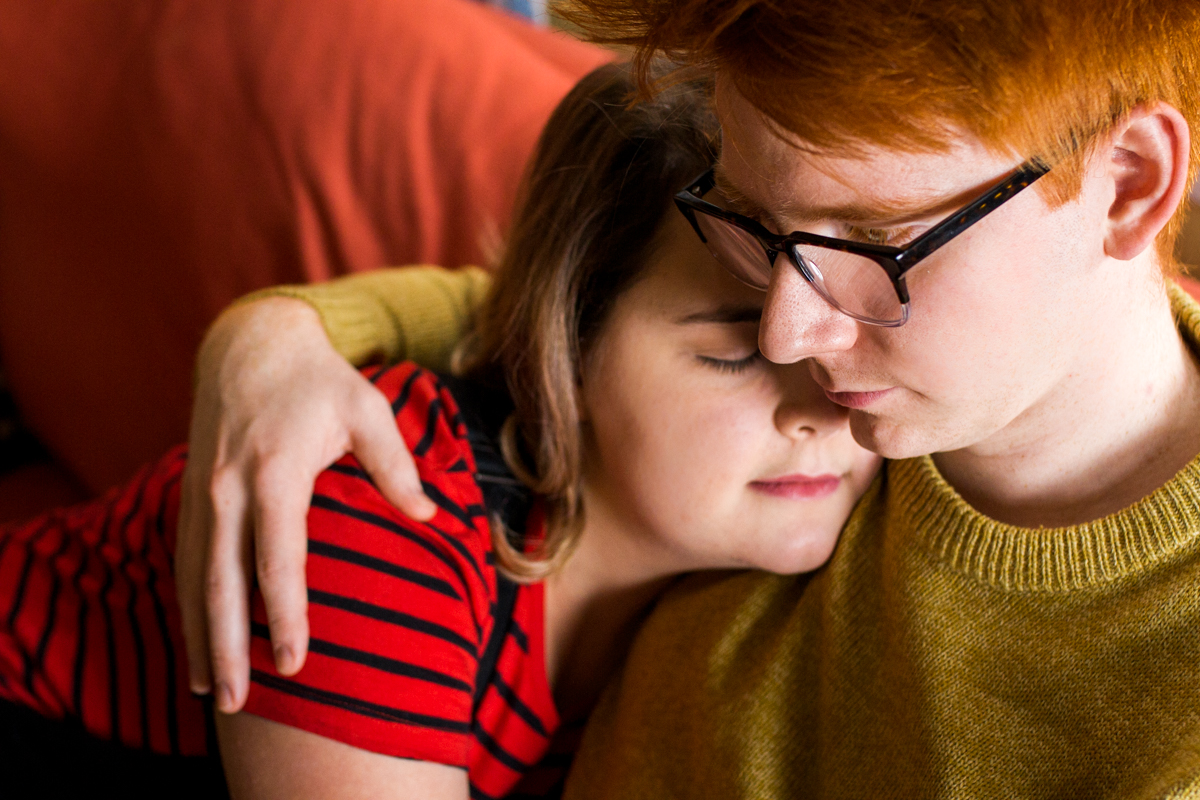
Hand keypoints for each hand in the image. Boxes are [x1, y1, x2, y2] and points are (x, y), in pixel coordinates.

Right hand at [176, 297, 436, 712]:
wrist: (249, 345)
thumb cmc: (319, 382)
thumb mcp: (367, 409)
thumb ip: (395, 464)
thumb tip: (428, 515)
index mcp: (276, 470)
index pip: (278, 556)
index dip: (286, 613)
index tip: (295, 661)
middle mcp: (229, 488)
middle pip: (223, 582)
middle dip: (227, 646)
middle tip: (236, 704)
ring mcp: (203, 494)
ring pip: (196, 578)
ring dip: (200, 637)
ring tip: (211, 692)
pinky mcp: (193, 496)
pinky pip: (187, 561)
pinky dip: (189, 606)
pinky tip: (198, 643)